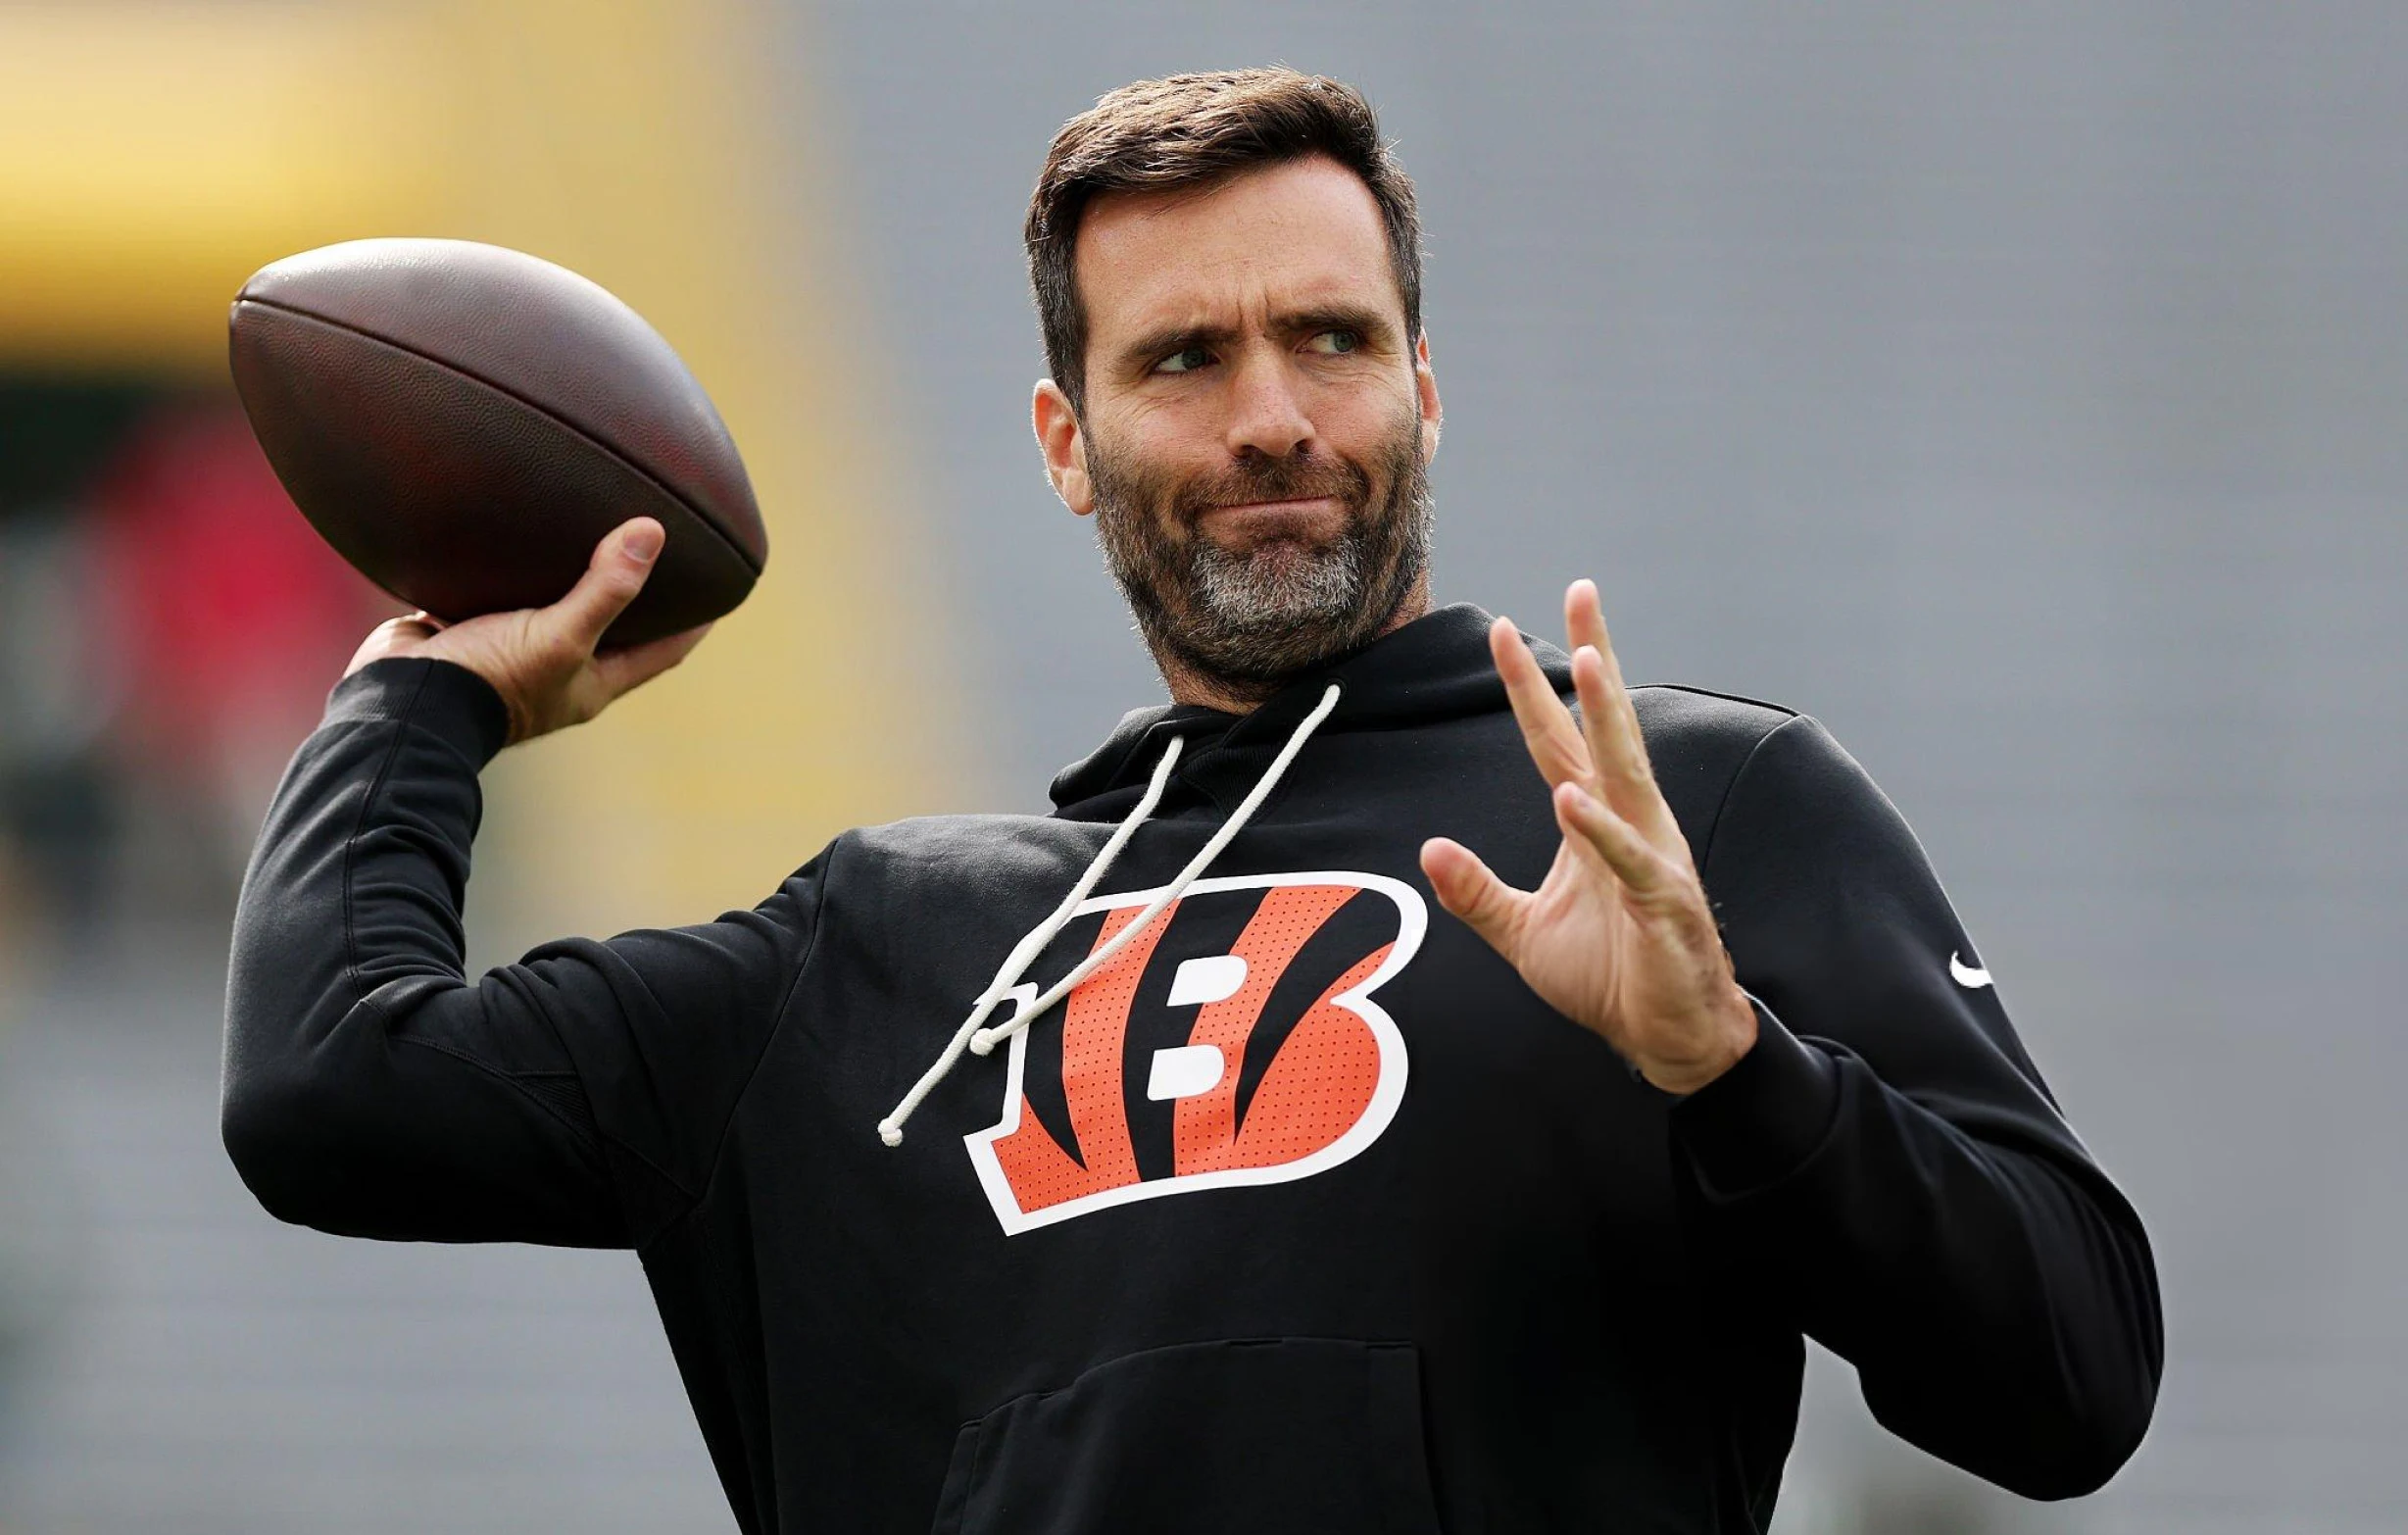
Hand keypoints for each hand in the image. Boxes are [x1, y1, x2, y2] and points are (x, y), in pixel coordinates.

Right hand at [343, 517, 712, 746]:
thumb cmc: (489, 682)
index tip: (721, 587)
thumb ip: (605, 589)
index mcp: (591, 682)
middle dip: (634, 592)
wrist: (400, 702)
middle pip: (611, 625)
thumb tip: (652, 533)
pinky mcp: (469, 629)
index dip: (694, 622)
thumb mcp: (560, 636)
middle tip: (657, 544)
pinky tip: (517, 529)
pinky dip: (512, 566)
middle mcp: (556, 668)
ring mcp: (511, 650)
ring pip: (552, 604)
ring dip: (570, 574)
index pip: (663, 650)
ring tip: (590, 526)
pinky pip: (500, 592)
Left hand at [1418, 581, 1756, 1093]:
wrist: (1669, 1037)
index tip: (1500, 629)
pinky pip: (1630, 860)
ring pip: (1628, 771)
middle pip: (1604, 726)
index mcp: (1594, 819)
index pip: (1556, 738)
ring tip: (1588, 660)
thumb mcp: (1522, 934)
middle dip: (1591, 657)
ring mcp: (1652, 856)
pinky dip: (1602, 831)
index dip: (1529, 686)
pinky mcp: (1666, 903)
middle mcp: (1629, 820)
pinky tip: (1574, 801)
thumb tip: (1428, 850)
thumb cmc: (1611, 976)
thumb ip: (1475, 894)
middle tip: (1579, 592)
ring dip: (1608, 714)